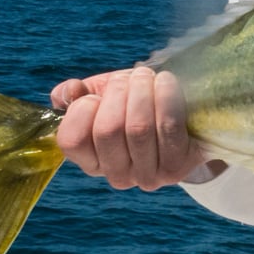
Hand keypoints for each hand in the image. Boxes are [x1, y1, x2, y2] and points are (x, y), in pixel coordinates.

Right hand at [50, 66, 215, 189]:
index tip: (96, 95)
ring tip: (148, 77)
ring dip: (142, 91)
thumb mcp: (101, 96)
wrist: (184, 117)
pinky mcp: (177, 167)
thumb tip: (70, 91)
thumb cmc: (135, 104)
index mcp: (91, 161)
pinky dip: (166, 97)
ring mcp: (147, 176)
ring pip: (138, 129)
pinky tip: (165, 81)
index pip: (71, 141)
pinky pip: (168, 127)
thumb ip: (75, 95)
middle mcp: (116, 175)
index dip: (82, 110)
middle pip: (107, 130)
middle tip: (132, 76)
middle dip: (119, 92)